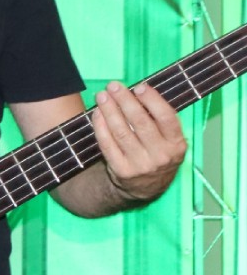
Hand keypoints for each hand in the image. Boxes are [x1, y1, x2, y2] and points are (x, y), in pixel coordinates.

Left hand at [91, 81, 184, 203]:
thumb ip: (159, 121)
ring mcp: (140, 165)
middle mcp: (160, 156)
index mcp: (177, 145)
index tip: (140, 87)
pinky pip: (107, 145)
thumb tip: (139, 92)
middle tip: (114, 86)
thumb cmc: (157, 154)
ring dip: (110, 111)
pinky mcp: (121, 170)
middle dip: (125, 101)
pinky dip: (101, 127)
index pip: (166, 118)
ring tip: (102, 96)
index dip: (153, 101)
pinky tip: (97, 113)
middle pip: (141, 123)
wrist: (145, 187)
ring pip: (122, 132)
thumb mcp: (169, 141)